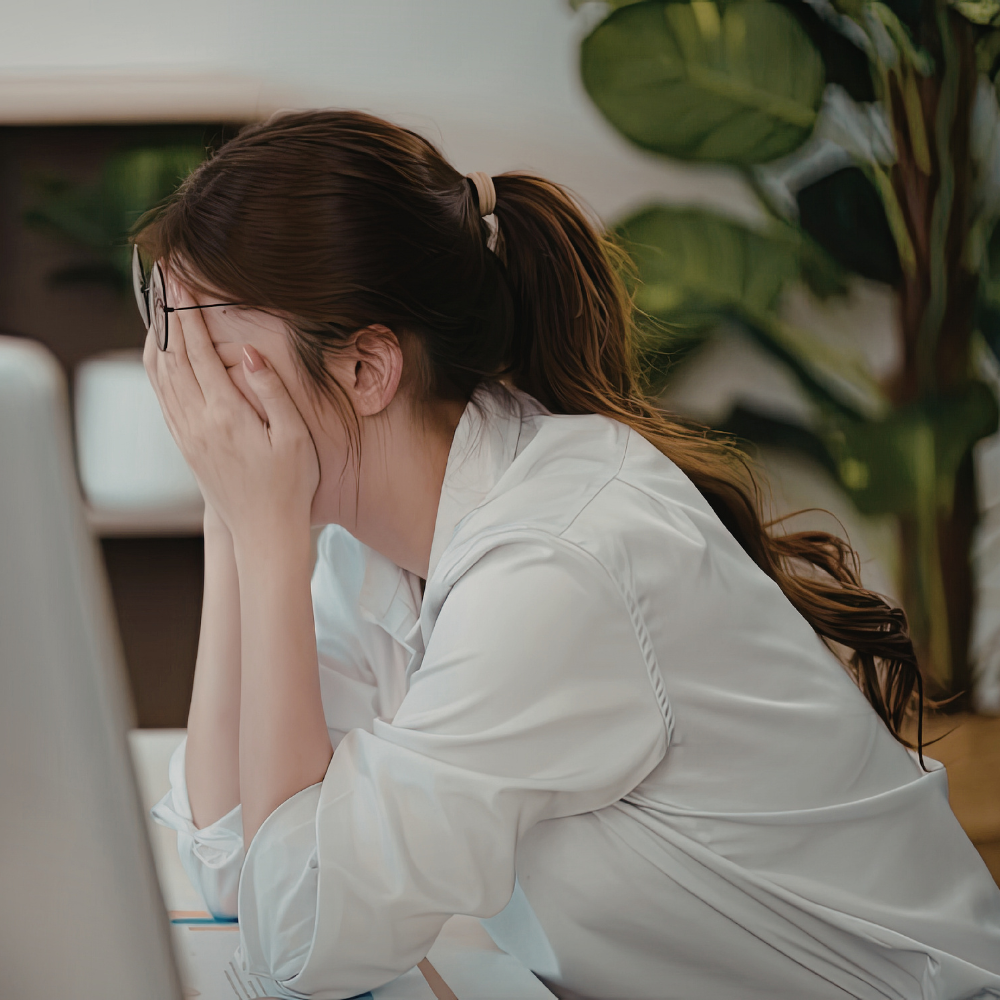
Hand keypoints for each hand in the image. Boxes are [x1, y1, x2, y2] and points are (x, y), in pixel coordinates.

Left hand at [143, 277, 319, 545]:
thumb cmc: (289, 486)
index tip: (182, 279)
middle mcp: (197, 421)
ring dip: (156, 336)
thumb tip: (251, 353)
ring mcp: (186, 434)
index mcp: (225, 414)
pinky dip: (156, 366)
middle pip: (171, 355)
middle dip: (166, 312)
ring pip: (159, 375)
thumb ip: (272, 392)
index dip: (188, 312)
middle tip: (163, 278)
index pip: (197, 350)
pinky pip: (162, 396)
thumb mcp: (294, 437)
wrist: (263, 532)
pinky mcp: (185, 445)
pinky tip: (159, 354)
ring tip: (157, 305)